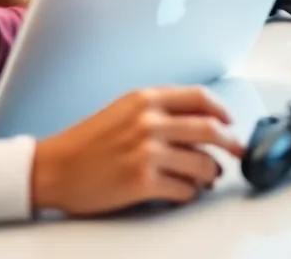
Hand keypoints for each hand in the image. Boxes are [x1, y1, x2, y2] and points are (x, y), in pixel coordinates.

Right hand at [30, 86, 244, 215]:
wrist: (52, 169)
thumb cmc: (87, 142)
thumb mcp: (123, 110)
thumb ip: (160, 108)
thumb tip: (202, 119)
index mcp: (146, 99)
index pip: (200, 98)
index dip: (223, 111)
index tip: (231, 122)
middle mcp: (149, 122)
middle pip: (210, 130)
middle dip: (231, 144)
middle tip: (238, 152)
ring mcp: (146, 152)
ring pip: (202, 163)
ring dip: (212, 173)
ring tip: (209, 177)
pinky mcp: (141, 182)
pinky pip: (184, 189)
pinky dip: (191, 193)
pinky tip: (185, 192)